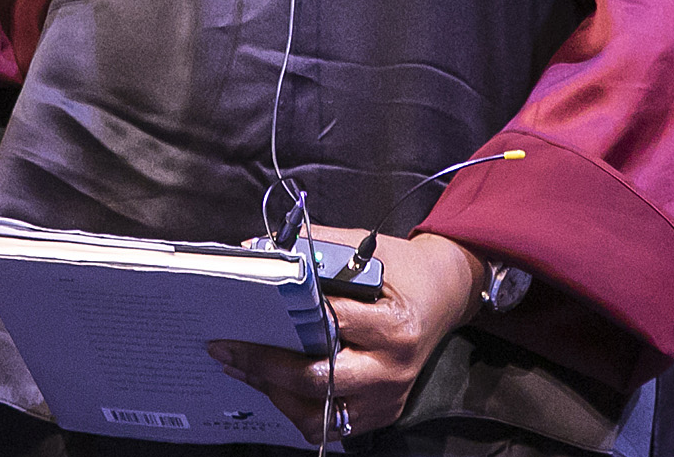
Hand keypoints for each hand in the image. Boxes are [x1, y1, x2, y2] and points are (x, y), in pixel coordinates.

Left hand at [207, 228, 485, 442]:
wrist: (447, 295)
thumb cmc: (403, 268)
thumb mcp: (367, 248)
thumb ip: (317, 251)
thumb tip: (259, 251)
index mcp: (393, 327)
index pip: (329, 328)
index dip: (282, 323)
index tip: (243, 318)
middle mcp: (392, 370)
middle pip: (315, 379)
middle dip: (263, 366)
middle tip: (227, 350)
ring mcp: (388, 398)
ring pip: (318, 415)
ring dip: (276, 395)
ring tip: (246, 369)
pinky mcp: (383, 412)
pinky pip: (330, 425)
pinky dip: (298, 408)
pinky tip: (275, 384)